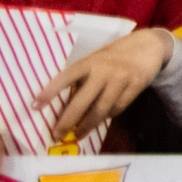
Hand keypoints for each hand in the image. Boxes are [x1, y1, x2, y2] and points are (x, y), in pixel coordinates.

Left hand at [36, 28, 172, 141]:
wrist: (148, 46)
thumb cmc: (113, 56)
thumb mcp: (94, 61)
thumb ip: (82, 78)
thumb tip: (66, 106)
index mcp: (88, 62)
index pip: (64, 78)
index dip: (49, 92)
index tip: (34, 107)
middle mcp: (103, 71)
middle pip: (82, 101)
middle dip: (68, 120)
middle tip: (56, 135)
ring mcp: (120, 79)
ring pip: (101, 109)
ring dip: (87, 125)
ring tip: (77, 134)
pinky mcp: (135, 87)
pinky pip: (118, 108)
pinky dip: (108, 116)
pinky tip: (102, 118)